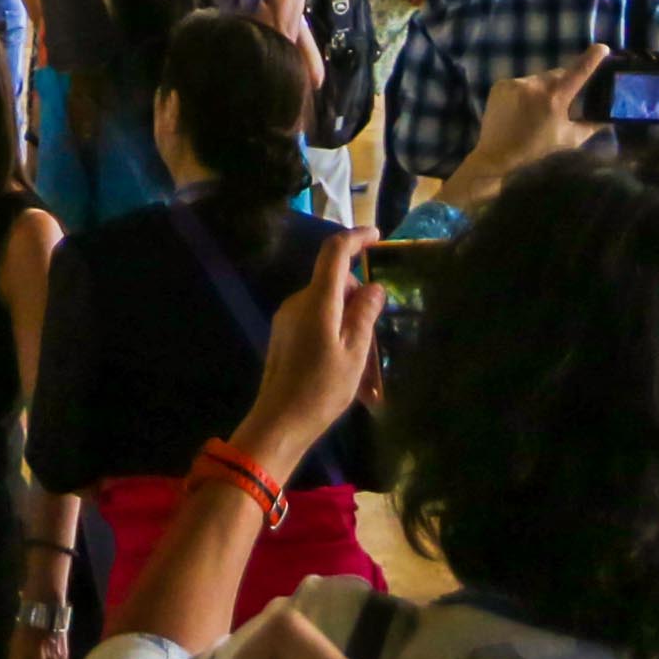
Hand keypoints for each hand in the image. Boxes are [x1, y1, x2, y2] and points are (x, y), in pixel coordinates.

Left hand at [236, 230, 380, 467]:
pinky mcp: (284, 334)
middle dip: (359, 296)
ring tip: (365, 359)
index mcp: (317, 300)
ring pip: (326, 303)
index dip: (355, 238)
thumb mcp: (355, 353)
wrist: (280, 421)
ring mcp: (287, 317)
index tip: (377, 236)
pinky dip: (334, 330)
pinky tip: (346, 364)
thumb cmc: (322, 388)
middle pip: (333, 281)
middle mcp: (298, 301)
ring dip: (348, 318)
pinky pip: (315, 320)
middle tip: (378, 330)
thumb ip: (365, 314)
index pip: (334, 252)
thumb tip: (374, 286)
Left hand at [445, 46, 604, 206]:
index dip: (592, 58)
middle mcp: (534, 85)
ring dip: (544, 88)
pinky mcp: (501, 85)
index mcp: (555, 98)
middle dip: (565, 82)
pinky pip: (521, 83)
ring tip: (540, 109)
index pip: (578, 72)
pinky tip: (522, 109)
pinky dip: (526, 92)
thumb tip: (608, 119)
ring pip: (539, 79)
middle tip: (566, 99)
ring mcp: (515, 83)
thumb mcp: (568, 140)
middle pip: (557, 74)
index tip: (602, 47)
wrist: (496, 155)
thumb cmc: (536, 149)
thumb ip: (590, 127)